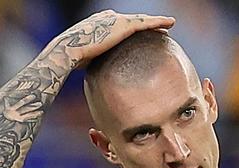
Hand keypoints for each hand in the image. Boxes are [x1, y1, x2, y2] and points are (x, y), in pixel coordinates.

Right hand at [51, 10, 174, 67]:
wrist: (68, 51)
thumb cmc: (73, 59)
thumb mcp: (86, 58)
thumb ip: (96, 61)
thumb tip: (100, 77)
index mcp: (99, 24)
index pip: (120, 25)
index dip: (132, 28)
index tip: (141, 34)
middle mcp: (108, 18)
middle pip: (133, 20)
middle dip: (145, 24)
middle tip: (159, 29)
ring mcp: (116, 21)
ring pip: (141, 20)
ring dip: (156, 22)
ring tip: (168, 24)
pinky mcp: (123, 26)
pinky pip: (146, 23)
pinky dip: (159, 22)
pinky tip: (170, 24)